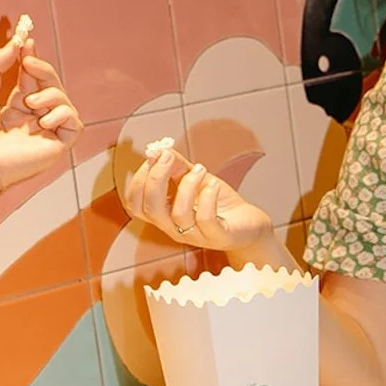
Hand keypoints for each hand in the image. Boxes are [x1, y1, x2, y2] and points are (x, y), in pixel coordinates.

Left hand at [0, 28, 82, 200]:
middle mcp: (31, 121)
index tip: (28, 42)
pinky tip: (43, 119)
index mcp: (12, 110)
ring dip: (51, 94)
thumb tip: (15, 43)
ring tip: (30, 102)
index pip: (31, 80)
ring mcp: (44, 134)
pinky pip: (74, 123)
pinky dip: (63, 114)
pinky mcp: (56, 146)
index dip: (32, 61)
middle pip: (50, 87)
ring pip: (64, 102)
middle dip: (43, 70)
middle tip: (29, 62)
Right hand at [123, 145, 273, 257]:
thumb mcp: (195, 180)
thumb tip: (160, 149)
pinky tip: (214, 184)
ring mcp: (196, 235)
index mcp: (164, 216)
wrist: (250, 225)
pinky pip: (205, 219)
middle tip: (168, 157)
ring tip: (201, 168)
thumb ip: (177, 166)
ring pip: (178, 213)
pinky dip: (207, 197)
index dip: (139, 179)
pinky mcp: (218, 236)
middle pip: (150, 209)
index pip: (135, 204)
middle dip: (155, 179)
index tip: (154, 157)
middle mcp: (174, 228)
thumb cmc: (219, 204)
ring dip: (187, 184)